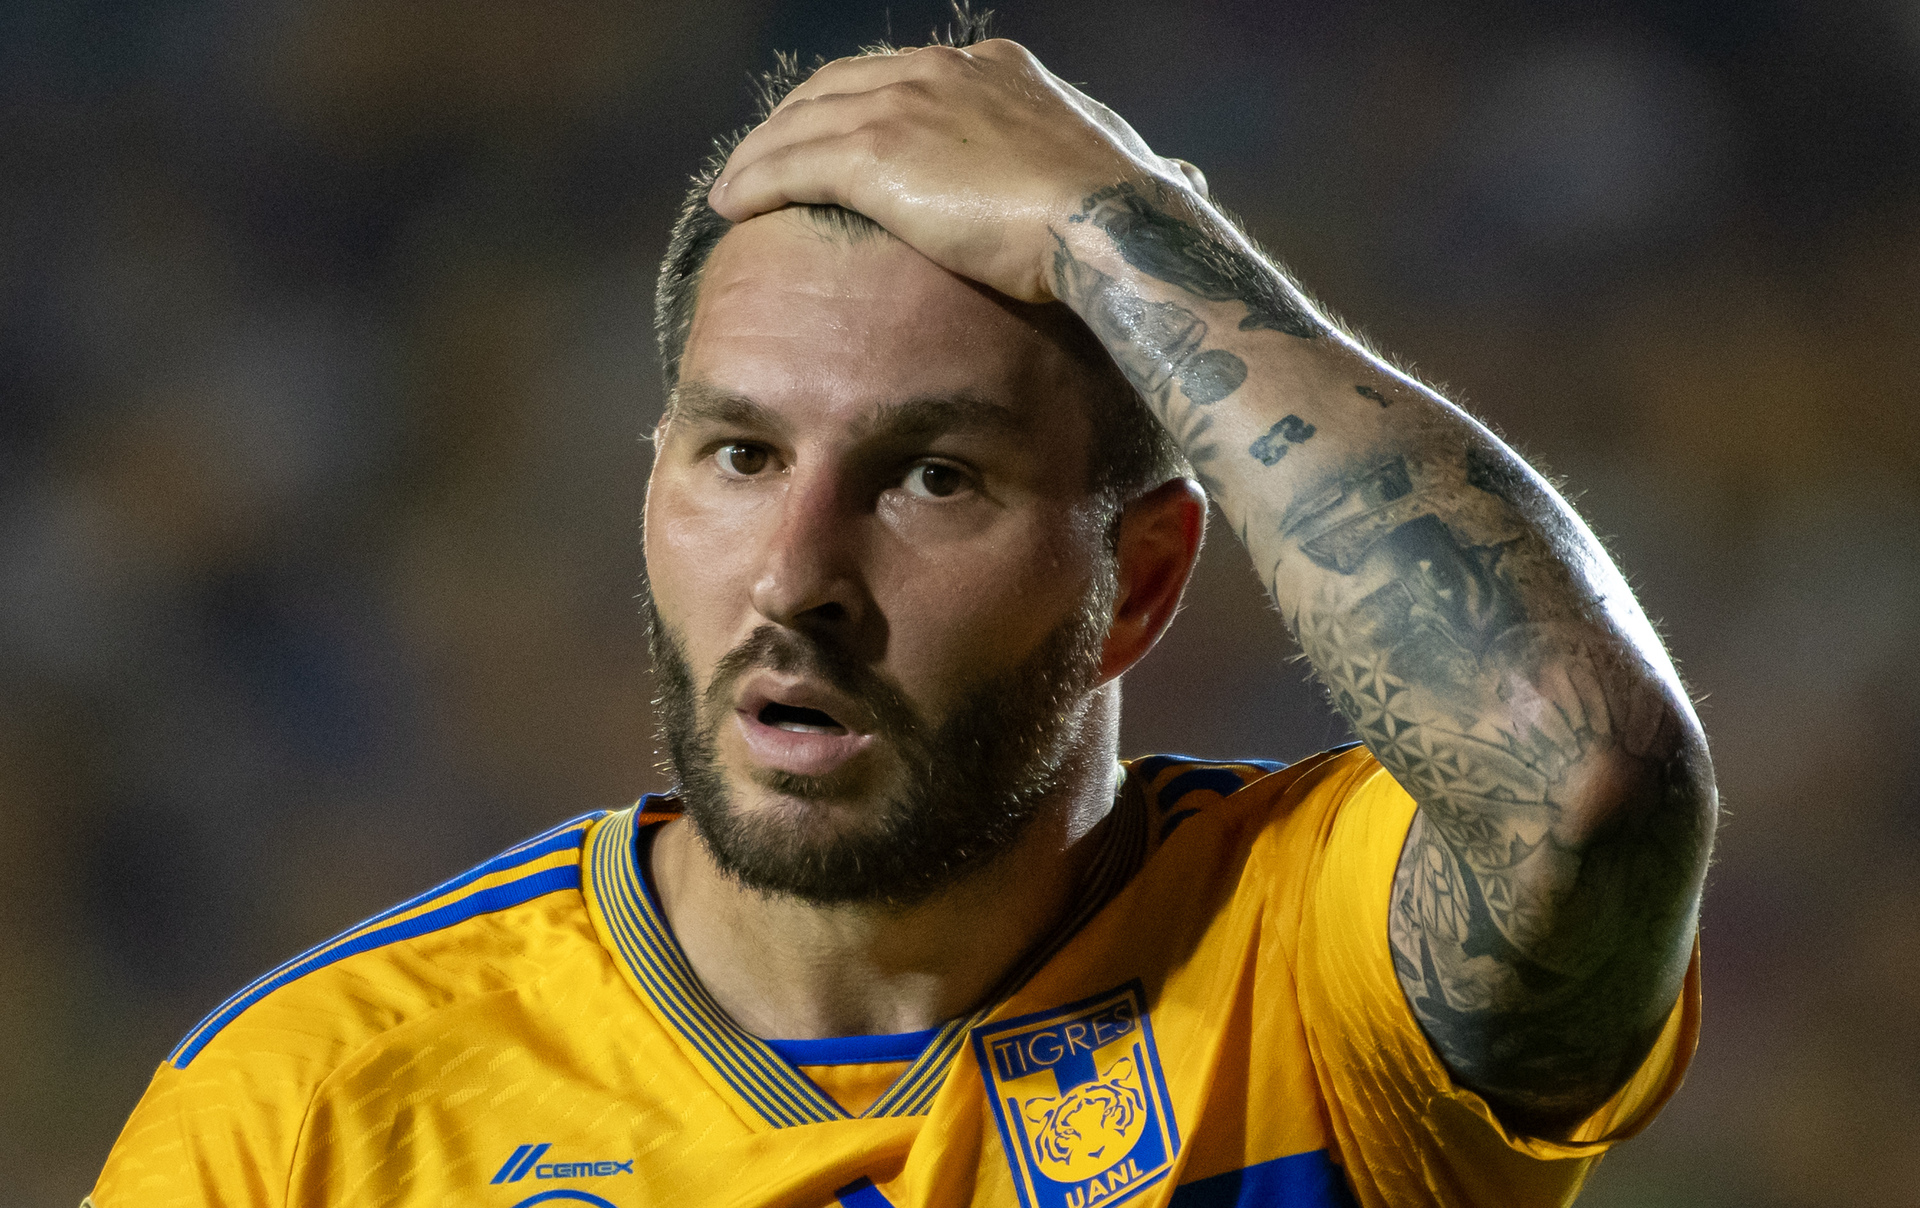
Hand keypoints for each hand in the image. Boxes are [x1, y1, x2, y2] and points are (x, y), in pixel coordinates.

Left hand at [708, 39, 1208, 302]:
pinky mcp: (875, 152)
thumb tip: (1183, 176)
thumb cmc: (1131, 215)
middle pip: (841, 87)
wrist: (1111, 228)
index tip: (839, 133)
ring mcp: (905, 106)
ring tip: (732, 185)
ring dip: (759, 154)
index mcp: (997, 71)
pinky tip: (729, 203)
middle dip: (797, 121)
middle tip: (764, 158)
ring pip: (805, 122)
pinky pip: (791, 162)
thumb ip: (1142, 169)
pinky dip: (753, 179)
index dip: (862, 104)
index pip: (906, 75)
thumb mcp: (1138, 172)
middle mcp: (943, 72)